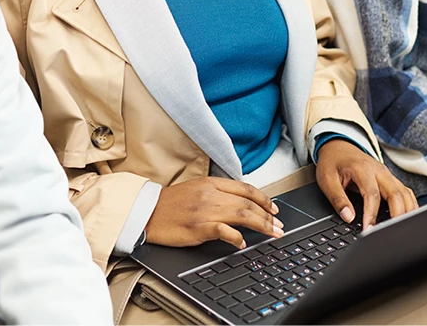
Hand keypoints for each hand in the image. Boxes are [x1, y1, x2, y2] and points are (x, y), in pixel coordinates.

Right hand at [145, 177, 284, 249]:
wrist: (147, 212)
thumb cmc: (169, 204)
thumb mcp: (195, 190)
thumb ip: (217, 193)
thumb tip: (240, 203)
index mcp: (210, 183)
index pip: (245, 189)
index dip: (264, 199)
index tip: (274, 210)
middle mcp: (210, 194)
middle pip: (248, 203)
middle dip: (268, 216)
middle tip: (279, 227)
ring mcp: (205, 210)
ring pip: (242, 215)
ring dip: (261, 226)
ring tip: (272, 234)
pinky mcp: (198, 227)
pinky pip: (225, 231)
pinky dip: (237, 238)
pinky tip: (242, 243)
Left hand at [315, 139, 417, 229]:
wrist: (338, 147)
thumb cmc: (333, 162)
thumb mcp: (326, 179)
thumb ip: (337, 199)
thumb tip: (348, 217)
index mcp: (363, 169)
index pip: (372, 195)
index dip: (371, 215)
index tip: (368, 230)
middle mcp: (380, 171)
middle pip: (396, 194)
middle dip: (396, 216)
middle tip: (391, 233)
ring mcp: (388, 175)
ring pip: (405, 194)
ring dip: (406, 212)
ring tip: (402, 229)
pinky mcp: (391, 179)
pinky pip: (405, 193)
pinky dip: (409, 206)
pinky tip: (407, 218)